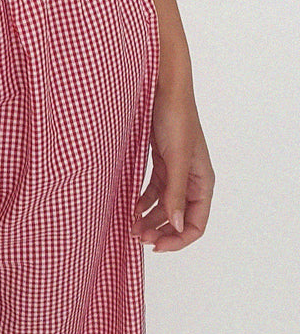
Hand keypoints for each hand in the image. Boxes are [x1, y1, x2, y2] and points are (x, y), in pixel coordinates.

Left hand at [130, 84, 214, 250]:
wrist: (162, 88)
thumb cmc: (175, 118)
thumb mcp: (175, 157)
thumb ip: (176, 192)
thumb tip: (176, 226)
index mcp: (202, 182)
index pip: (196, 224)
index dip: (177, 239)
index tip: (155, 246)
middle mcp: (191, 180)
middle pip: (179, 218)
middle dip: (160, 232)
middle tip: (137, 237)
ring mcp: (176, 171)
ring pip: (164, 206)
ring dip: (150, 219)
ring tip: (131, 227)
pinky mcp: (162, 162)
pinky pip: (154, 190)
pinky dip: (143, 201)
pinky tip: (130, 207)